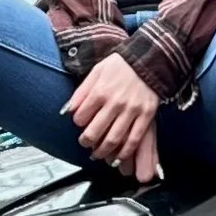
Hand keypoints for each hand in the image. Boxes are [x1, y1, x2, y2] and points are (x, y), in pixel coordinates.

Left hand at [64, 53, 160, 182]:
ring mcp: (132, 110)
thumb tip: (68, 110)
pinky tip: (118, 156)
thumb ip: (82, 91)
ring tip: (98, 153)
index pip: (80, 117)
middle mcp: (115, 102)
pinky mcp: (146, 115)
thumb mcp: (96, 71)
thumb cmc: (120, 65)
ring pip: (113, 139)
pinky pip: (134, 139)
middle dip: (86, 142)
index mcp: (100, 91)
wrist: (148, 60)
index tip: (80, 124)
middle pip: (95, 132)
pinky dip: (125, 152)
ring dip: (102, 151)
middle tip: (85, 143)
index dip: (78, 123)